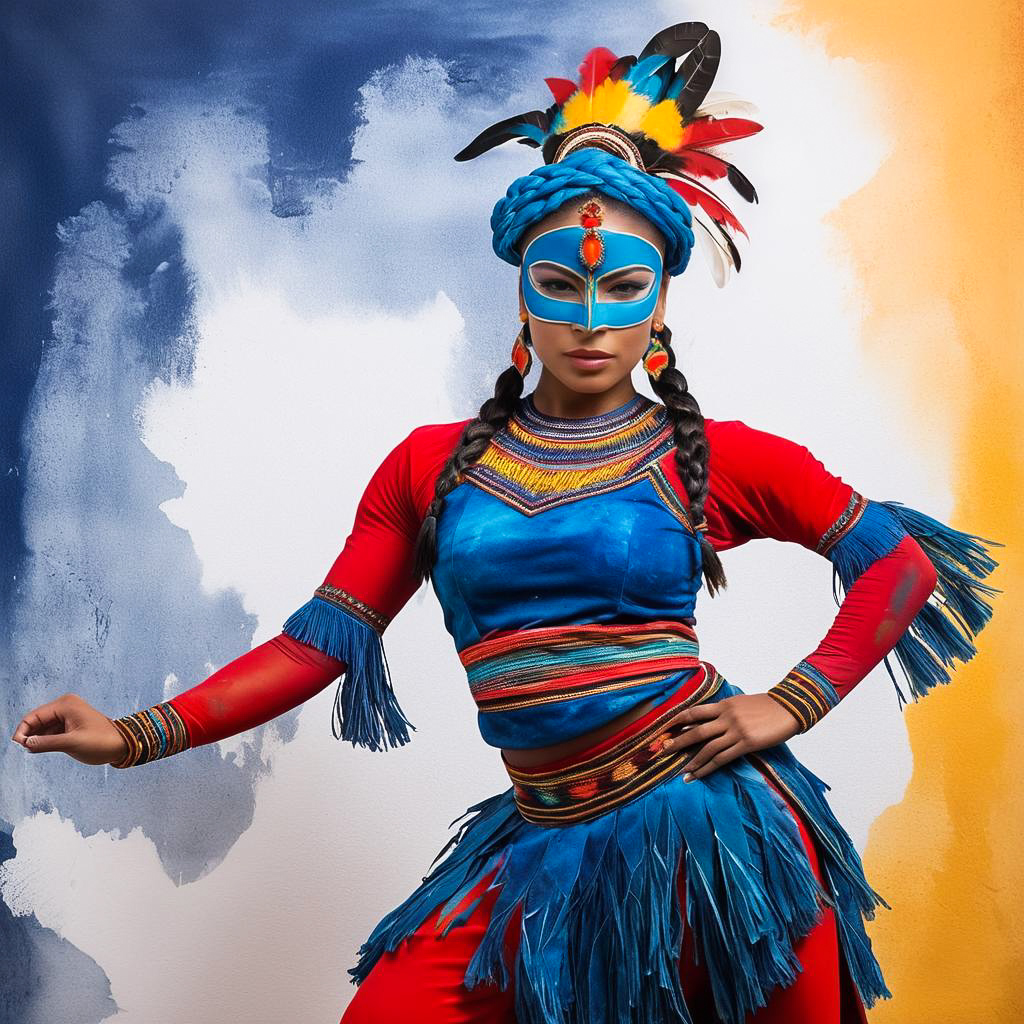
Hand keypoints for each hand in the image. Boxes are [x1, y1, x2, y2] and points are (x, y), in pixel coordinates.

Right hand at [11, 694, 129, 766]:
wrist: (122, 745)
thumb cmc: (101, 742)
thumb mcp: (72, 744)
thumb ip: (47, 743)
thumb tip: (26, 744)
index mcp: (65, 704)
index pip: (33, 716)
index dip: (22, 731)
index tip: (18, 747)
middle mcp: (65, 705)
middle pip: (37, 720)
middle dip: (29, 735)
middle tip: (26, 751)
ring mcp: (68, 714)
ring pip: (43, 727)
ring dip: (37, 738)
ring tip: (37, 751)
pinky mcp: (70, 724)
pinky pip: (51, 731)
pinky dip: (45, 739)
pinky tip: (43, 749)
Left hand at [663, 693, 801, 781]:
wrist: (789, 707)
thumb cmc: (766, 706)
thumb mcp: (740, 703)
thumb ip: (724, 711)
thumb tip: (709, 722)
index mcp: (723, 705)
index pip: (695, 712)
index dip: (678, 720)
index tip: (665, 727)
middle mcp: (726, 717)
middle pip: (696, 731)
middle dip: (679, 742)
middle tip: (663, 750)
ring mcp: (736, 731)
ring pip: (707, 748)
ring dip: (692, 761)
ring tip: (681, 771)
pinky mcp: (746, 744)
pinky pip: (722, 758)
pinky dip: (708, 767)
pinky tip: (699, 774)